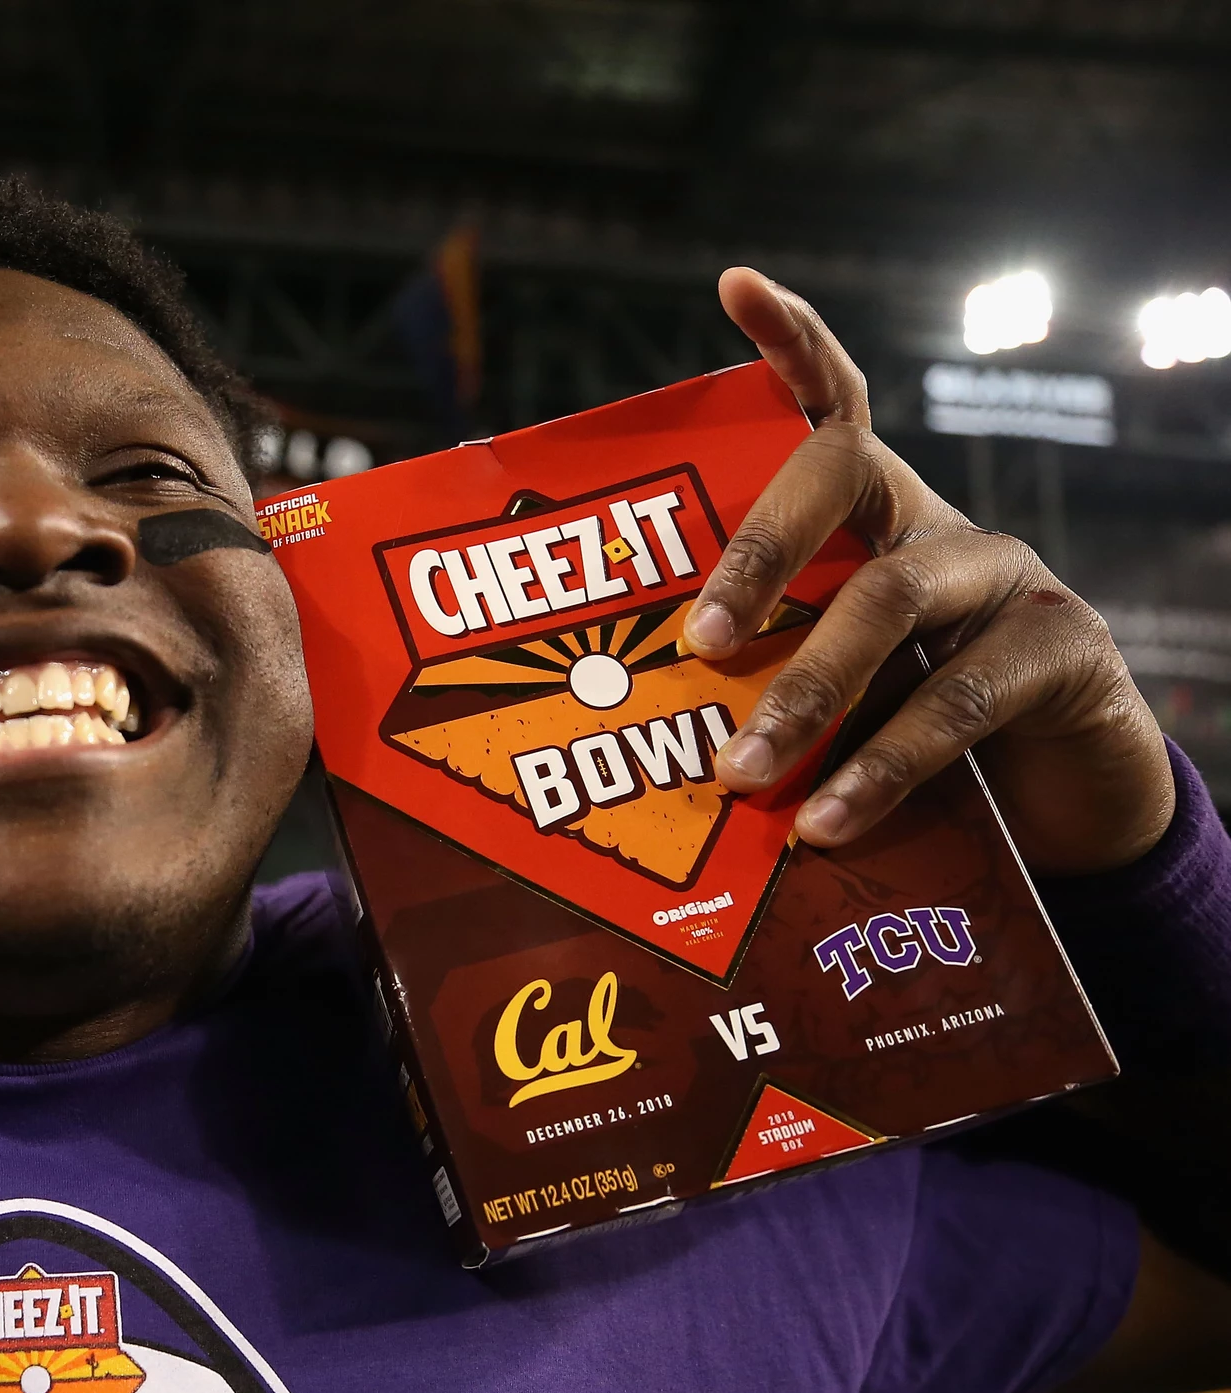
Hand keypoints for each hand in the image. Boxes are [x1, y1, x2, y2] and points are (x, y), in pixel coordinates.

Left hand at [688, 269, 1172, 876]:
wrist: (1055, 807)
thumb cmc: (902, 736)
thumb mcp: (826, 692)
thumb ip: (753, 684)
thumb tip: (618, 724)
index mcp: (868, 517)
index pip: (831, 406)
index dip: (792, 342)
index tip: (735, 283)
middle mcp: (934, 521)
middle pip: (842, 481)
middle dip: (756, 551)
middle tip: (694, 641)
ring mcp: (1006, 577)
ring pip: (891, 602)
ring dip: (805, 692)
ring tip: (741, 772)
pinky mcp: (1063, 652)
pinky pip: (960, 701)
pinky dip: (883, 765)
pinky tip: (828, 819)